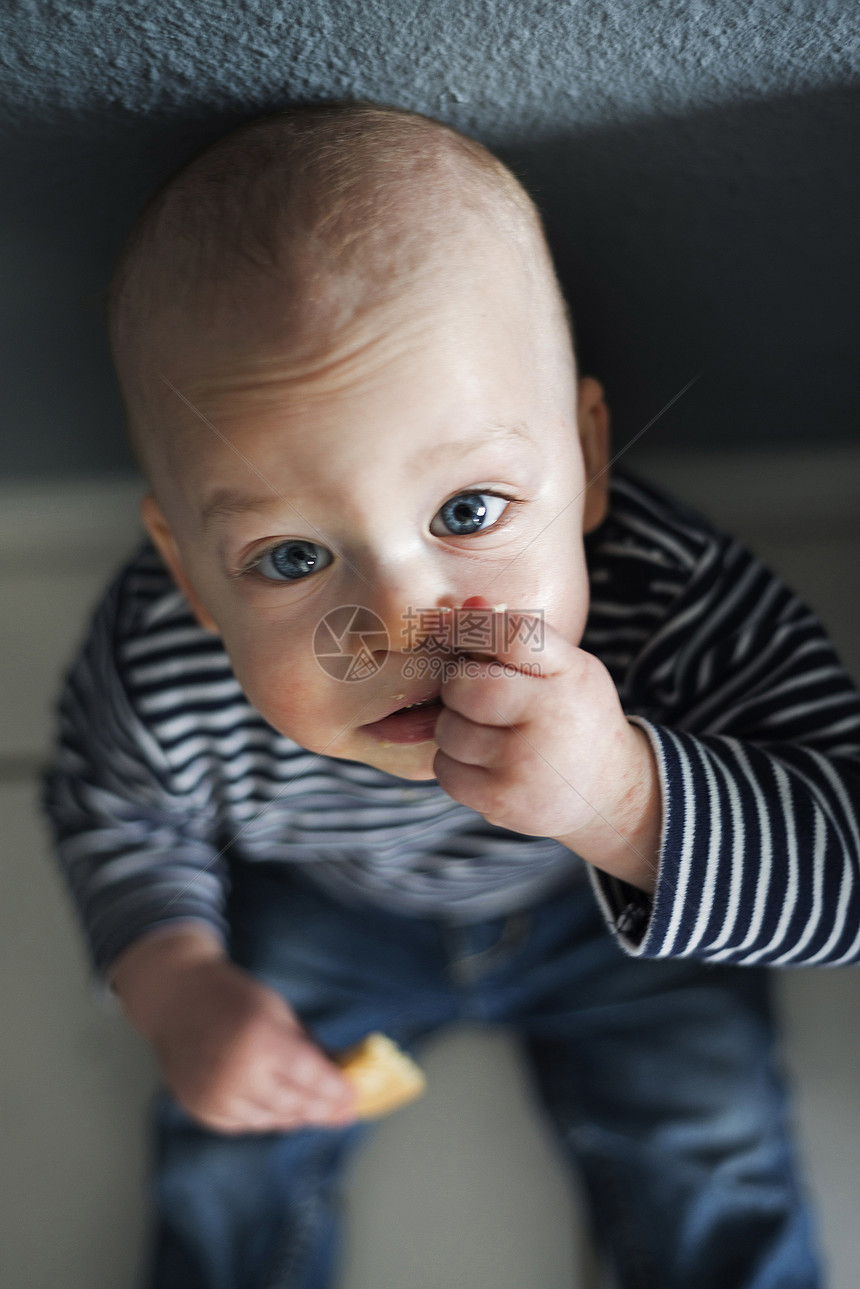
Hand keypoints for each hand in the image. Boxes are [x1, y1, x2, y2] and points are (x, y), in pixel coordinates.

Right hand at [147, 956, 356, 1134]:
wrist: (177, 1000)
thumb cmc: (233, 998)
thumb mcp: (278, 1010)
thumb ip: (309, 1044)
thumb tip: (340, 1072)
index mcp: (261, 1040)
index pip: (310, 1077)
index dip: (336, 1091)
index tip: (355, 1098)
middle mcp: (237, 1074)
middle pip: (294, 1105)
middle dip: (324, 1111)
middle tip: (344, 1115)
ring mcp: (217, 1096)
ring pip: (270, 1121)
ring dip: (297, 1117)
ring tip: (316, 1111)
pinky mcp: (202, 1109)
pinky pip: (245, 1125)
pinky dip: (266, 1119)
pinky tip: (280, 1111)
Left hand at [432, 595, 660, 891]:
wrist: (610, 791)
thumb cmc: (574, 717)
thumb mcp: (566, 670)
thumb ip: (520, 639)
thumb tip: (467, 604)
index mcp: (570, 673)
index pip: (512, 635)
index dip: (471, 626)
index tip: (452, 627)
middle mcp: (552, 716)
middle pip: (466, 686)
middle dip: (457, 688)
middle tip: (472, 697)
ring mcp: (527, 763)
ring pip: (448, 730)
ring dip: (453, 728)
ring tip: (483, 733)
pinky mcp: (505, 801)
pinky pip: (446, 770)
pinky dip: (453, 765)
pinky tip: (482, 764)